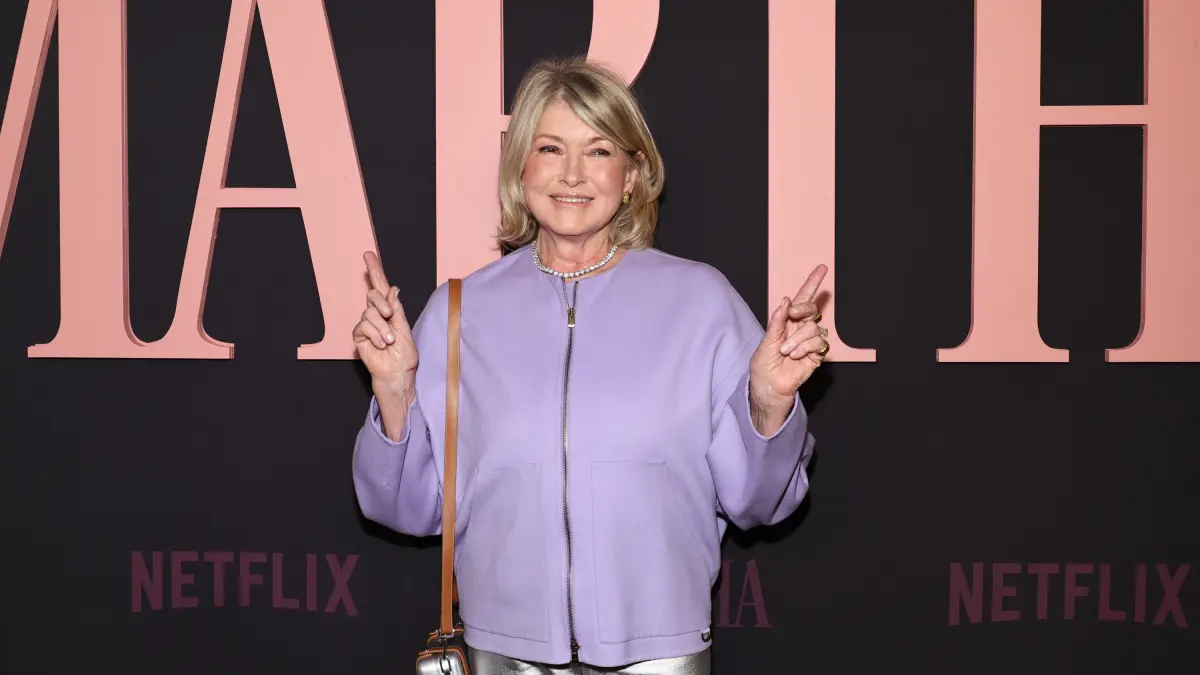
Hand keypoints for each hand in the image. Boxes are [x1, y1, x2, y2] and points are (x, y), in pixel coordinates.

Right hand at [353, 251, 418, 401]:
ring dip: (382, 327)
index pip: (381, 287)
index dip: (375, 270)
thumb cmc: (405, 355)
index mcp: (391, 310)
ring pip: (369, 313)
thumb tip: (393, 289)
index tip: (369, 254)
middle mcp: (378, 314)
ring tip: (389, 341)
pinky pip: (362, 326)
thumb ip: (397, 309)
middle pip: (373, 295)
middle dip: (382, 303)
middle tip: (390, 315)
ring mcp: (367, 324)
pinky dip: (374, 334)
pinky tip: (381, 344)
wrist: (398, 373)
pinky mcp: (359, 336)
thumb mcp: (405, 329)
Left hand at [748, 265, 828, 427]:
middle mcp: (801, 328)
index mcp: (787, 321)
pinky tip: (796, 356)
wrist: (769, 386)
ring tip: (787, 351)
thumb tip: (786, 301)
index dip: (812, 283)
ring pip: (813, 327)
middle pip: (812, 309)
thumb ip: (777, 321)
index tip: (822, 268)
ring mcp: (810, 341)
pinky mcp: (817, 354)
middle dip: (802, 309)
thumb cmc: (764, 365)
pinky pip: (819, 343)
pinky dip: (806, 348)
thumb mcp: (766, 340)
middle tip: (792, 316)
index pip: (802, 299)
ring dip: (798, 339)